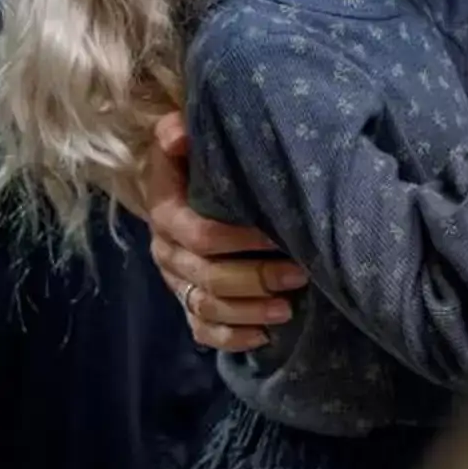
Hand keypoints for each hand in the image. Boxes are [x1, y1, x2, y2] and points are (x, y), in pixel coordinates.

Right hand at [142, 111, 305, 352]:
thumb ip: (179, 136)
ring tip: (288, 311)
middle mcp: (167, 253)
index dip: (238, 238)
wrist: (183, 193)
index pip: (199, 234)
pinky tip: (263, 338)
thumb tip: (177, 130)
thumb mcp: (186, 148)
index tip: (278, 234)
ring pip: (206, 307)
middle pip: (207, 276)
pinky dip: (231, 338)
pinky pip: (201, 331)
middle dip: (255, 279)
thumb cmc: (199, 166)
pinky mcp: (186, 304)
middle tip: (300, 276)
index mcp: (167, 214)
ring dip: (248, 312)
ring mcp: (176, 282)